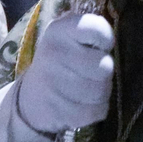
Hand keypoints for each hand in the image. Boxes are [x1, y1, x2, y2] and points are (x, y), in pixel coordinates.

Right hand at [15, 12, 114, 134]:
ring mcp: (51, 82)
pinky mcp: (55, 110)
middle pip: (105, 66)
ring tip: (90, 88)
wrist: (31, 95)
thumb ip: (92, 31)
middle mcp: (53, 53)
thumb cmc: (61, 61)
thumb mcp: (70, 37)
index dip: (106, 40)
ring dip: (102, 93)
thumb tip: (110, 42)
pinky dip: (96, 110)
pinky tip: (85, 105)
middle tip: (94, 73)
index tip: (100, 47)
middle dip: (105, 72)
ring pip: (101, 91)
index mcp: (59, 30)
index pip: (96, 29)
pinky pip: (95, 112)